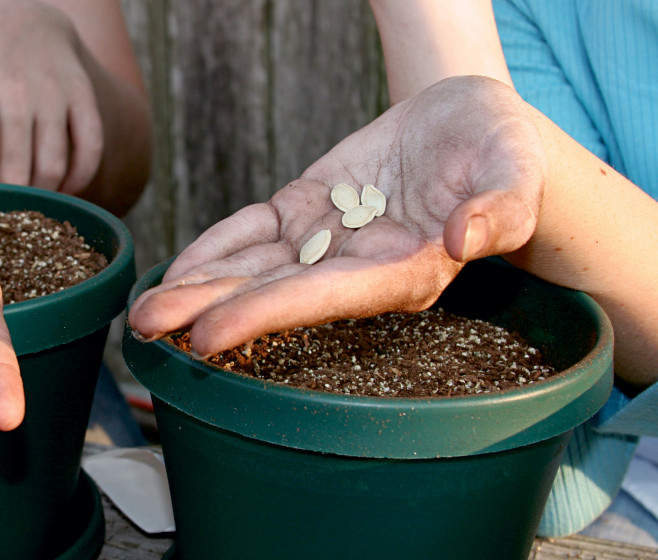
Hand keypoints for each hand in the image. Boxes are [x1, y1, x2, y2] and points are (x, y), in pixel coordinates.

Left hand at [0, 0, 103, 194]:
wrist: (23, 11)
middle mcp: (16, 95)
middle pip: (19, 171)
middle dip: (12, 206)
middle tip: (3, 225)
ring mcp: (53, 95)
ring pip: (53, 164)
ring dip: (45, 196)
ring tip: (31, 209)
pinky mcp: (82, 95)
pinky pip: (89, 147)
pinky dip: (80, 177)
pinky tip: (64, 189)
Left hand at [128, 76, 546, 356]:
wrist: (472, 124)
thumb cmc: (505, 148)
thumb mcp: (517, 168)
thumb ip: (500, 207)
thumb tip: (462, 238)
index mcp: (404, 271)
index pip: (326, 299)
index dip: (267, 314)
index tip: (209, 335)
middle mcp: (355, 266)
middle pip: (272, 293)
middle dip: (208, 310)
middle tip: (144, 326)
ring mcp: (325, 239)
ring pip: (253, 268)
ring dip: (198, 286)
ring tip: (143, 308)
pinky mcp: (307, 208)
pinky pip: (254, 231)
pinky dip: (217, 246)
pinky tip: (179, 267)